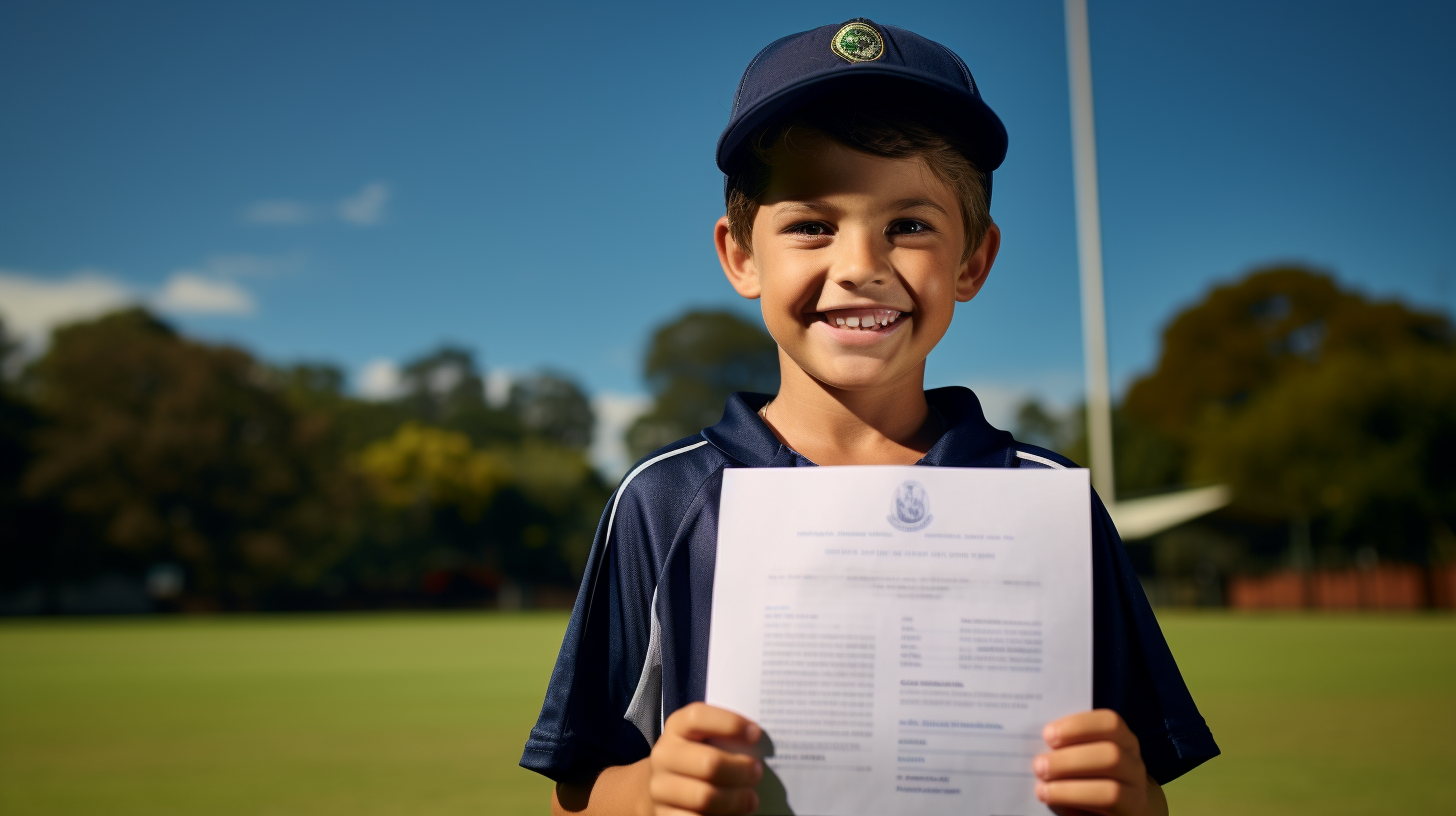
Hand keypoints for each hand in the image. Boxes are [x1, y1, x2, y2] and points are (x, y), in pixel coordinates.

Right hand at [648, 702, 763, 815]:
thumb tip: (757, 741)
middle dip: (741, 770)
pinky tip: (732, 814)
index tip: (755, 733)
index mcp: (676, 727)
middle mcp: (663, 755)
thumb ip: (726, 736)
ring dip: (736, 800)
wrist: (664, 786)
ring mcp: (660, 787)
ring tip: (751, 799)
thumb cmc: (697, 756)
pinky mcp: (664, 815)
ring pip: (705, 797)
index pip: (698, 717)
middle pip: (708, 763)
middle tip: (757, 773)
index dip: (729, 723)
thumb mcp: (705, 738)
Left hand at [1033, 709, 1166, 815]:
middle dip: (1069, 760)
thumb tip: (1033, 745)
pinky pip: (1108, 813)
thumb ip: (1065, 745)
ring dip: (1070, 790)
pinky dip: (1078, 809)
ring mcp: (1136, 795)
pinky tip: (1058, 807)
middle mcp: (1135, 766)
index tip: (1047, 734)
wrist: (1120, 807)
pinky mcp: (1128, 815)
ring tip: (1042, 789)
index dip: (1078, 726)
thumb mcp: (1083, 752)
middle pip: (1112, 756)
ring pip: (1112, 792)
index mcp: (1123, 740)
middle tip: (1038, 766)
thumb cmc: (1090, 772)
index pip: (1110, 722)